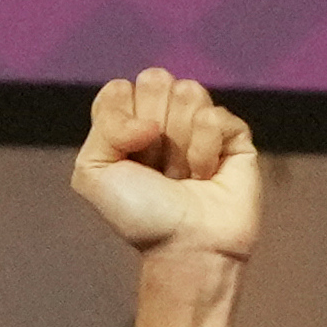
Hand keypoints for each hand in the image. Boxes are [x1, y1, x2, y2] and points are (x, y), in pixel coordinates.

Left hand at [68, 70, 257, 272]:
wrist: (186, 247)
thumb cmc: (141, 216)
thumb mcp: (92, 173)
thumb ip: (103, 125)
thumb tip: (152, 119)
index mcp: (128, 123)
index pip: (119, 89)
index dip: (120, 120)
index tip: (127, 157)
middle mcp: (164, 118)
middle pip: (154, 79)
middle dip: (152, 126)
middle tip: (157, 167)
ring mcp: (200, 122)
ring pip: (188, 90)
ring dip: (179, 143)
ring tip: (183, 175)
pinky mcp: (233, 133)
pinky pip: (215, 115)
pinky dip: (205, 151)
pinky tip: (206, 176)